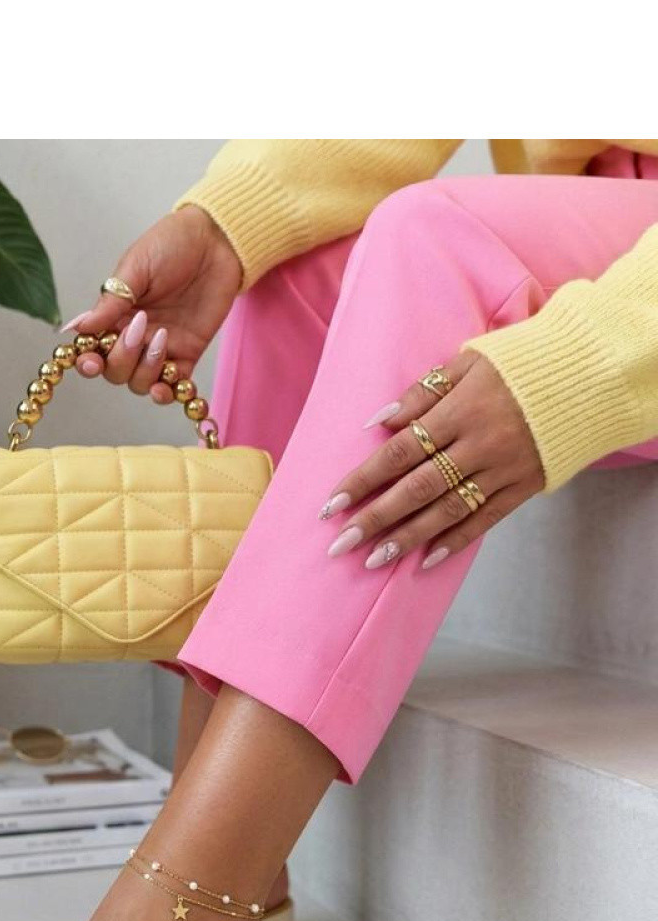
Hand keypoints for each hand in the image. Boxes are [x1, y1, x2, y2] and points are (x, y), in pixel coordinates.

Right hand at [62, 206, 241, 400]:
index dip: (87, 361)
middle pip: (115, 370)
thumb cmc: (170, 245)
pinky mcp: (188, 352)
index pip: (93, 348)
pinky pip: (173, 385)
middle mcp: (134, 335)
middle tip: (138, 329)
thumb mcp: (135, 269)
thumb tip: (76, 328)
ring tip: (161, 337)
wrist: (215, 241)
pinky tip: (165, 387)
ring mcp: (160, 347)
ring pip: (141, 381)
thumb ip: (110, 303)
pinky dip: (167, 392)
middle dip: (121, 359)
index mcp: (115, 314)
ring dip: (145, 370)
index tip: (91, 361)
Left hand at [320, 350, 544, 569]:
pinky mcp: (525, 486)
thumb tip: (378, 422)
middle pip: (418, 487)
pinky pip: (485, 520)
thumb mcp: (468, 360)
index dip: (364, 479)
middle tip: (341, 544)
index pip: (400, 451)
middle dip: (376, 518)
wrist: (588, 373)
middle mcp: (480, 444)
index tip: (332, 503)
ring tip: (374, 559)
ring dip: (408, 537)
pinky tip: (425, 560)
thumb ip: (422, 392)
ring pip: (448, 510)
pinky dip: (455, 541)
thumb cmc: (519, 362)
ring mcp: (504, 469)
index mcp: (460, 410)